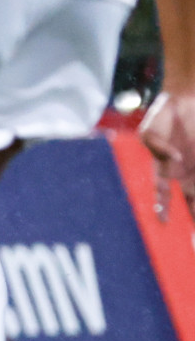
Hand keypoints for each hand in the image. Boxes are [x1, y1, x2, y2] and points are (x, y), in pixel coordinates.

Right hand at [140, 90, 194, 220]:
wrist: (186, 99)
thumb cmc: (163, 114)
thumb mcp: (149, 130)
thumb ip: (157, 146)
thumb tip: (175, 161)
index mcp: (163, 168)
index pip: (162, 193)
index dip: (162, 207)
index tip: (162, 221)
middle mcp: (182, 173)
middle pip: (188, 202)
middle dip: (190, 221)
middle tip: (191, 240)